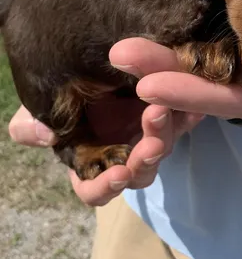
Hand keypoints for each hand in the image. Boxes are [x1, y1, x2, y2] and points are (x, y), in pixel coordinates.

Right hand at [8, 55, 202, 205]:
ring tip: (162, 112)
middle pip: (139, 171)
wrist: (97, 67)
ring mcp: (148, 138)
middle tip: (151, 144)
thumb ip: (30, 126)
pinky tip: (194, 107)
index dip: (107, 186)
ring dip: (163, 135)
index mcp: (90, 163)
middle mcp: (123, 157)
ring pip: (162, 147)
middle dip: (144, 160)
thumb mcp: (38, 109)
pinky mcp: (171, 116)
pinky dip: (189, 116)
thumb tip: (47, 136)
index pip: (97, 190)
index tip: (118, 173)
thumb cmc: (61, 97)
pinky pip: (184, 120)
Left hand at [122, 0, 241, 134]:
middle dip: (171, 84)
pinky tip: (151, 50)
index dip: (206, 94)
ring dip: (170, 75)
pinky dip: (186, 67)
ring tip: (121, 53)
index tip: (155, 83)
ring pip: (216, 90)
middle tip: (119, 58)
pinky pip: (221, 77)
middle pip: (223, 98)